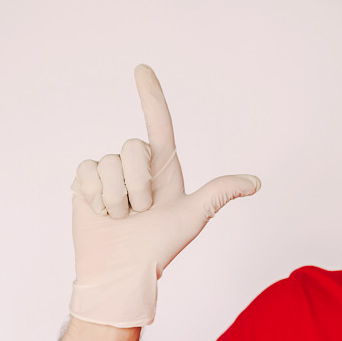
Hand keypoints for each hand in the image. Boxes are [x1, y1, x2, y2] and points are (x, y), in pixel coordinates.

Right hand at [68, 64, 260, 327]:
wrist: (124, 272)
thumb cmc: (160, 246)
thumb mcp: (195, 216)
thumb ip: (220, 192)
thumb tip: (257, 182)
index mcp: (163, 165)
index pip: (158, 121)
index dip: (151, 94)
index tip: (142, 68)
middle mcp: (136, 163)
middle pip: (133, 147)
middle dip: (138, 184)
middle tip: (142, 211)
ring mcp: (109, 172)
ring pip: (108, 162)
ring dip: (117, 197)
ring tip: (123, 216)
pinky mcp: (85, 182)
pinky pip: (86, 172)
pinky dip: (94, 197)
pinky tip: (102, 213)